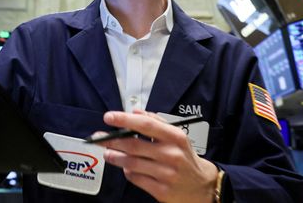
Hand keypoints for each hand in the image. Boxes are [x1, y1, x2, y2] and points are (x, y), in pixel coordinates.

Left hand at [95, 110, 217, 202]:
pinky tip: (126, 167)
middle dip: (112, 140)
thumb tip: (134, 112)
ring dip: (115, 157)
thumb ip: (156, 122)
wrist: (202, 187)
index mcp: (175, 137)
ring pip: (131, 163)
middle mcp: (172, 155)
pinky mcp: (161, 190)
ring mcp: (166, 174)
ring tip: (108, 152)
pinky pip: (136, 179)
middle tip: (99, 137)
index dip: (124, 120)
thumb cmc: (186, 158)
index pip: (146, 125)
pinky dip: (127, 172)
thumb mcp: (177, 136)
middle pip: (134, 145)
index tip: (109, 117)